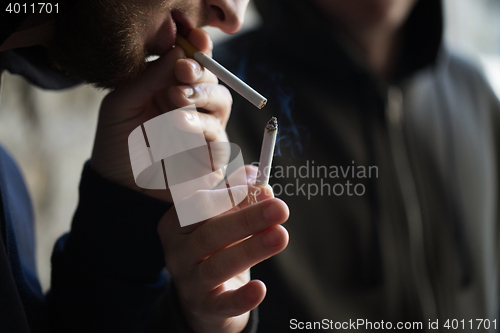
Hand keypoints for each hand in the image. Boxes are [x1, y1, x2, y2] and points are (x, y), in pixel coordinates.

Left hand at [90, 28, 230, 201]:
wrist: (118, 187)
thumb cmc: (118, 143)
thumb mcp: (121, 105)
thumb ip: (148, 79)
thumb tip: (178, 51)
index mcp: (172, 88)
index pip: (195, 63)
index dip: (200, 49)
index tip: (195, 40)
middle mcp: (192, 106)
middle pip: (213, 79)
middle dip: (201, 72)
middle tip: (182, 71)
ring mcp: (204, 130)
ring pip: (222, 102)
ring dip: (202, 96)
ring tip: (177, 97)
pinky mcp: (212, 157)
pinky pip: (219, 137)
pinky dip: (203, 126)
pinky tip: (179, 123)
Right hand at [158, 169, 289, 332]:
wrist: (206, 299)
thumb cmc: (217, 248)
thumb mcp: (223, 219)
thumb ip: (238, 196)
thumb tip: (258, 181)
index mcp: (176, 222)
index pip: (200, 204)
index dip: (231, 195)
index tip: (262, 189)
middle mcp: (177, 251)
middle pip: (210, 233)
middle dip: (248, 219)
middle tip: (280, 208)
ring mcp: (188, 281)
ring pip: (218, 265)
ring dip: (252, 249)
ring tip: (280, 236)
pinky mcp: (204, 307)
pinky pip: (223, 303)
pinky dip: (242, 297)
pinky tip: (260, 288)